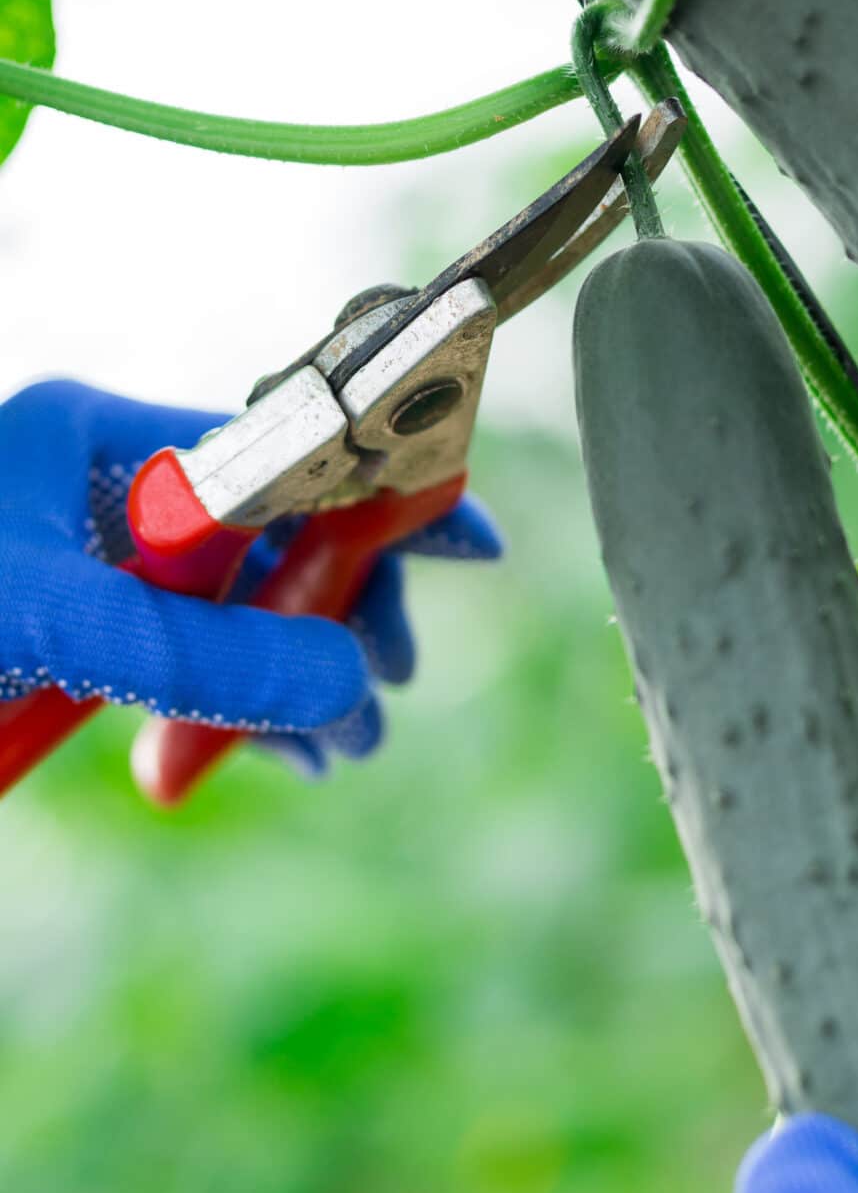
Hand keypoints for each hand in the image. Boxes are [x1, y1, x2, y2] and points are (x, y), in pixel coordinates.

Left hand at [0, 380, 499, 774]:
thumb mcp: (56, 624)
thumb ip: (199, 652)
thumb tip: (347, 682)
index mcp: (97, 437)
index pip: (277, 453)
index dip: (379, 498)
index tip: (467, 542)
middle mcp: (103, 487)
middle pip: (273, 538)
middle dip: (340, 616)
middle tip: (389, 684)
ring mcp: (91, 564)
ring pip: (236, 612)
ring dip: (299, 678)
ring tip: (344, 747)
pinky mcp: (78, 638)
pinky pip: (189, 663)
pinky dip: (239, 711)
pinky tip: (284, 754)